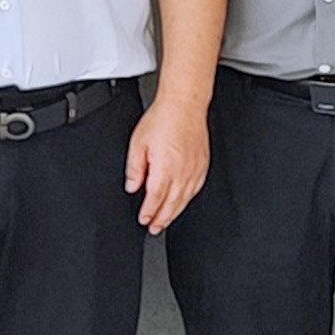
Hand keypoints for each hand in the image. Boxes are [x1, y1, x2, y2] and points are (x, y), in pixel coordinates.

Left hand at [124, 91, 208, 234]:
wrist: (184, 106)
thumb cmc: (162, 120)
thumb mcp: (138, 143)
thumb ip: (134, 169)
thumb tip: (132, 187)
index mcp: (165, 168)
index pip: (155, 199)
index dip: (149, 213)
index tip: (144, 221)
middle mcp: (182, 172)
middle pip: (172, 204)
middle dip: (162, 219)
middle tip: (154, 229)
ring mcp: (195, 170)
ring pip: (185, 199)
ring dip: (174, 213)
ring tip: (165, 221)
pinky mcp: (203, 165)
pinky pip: (196, 189)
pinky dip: (187, 200)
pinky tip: (182, 203)